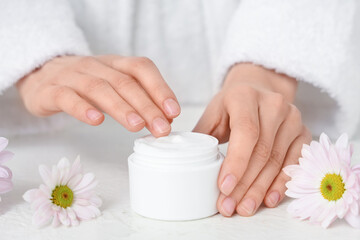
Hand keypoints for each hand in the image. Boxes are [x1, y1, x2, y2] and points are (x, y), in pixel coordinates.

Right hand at [16, 55, 180, 136]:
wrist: (41, 75)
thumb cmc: (85, 85)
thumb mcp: (113, 86)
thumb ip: (137, 100)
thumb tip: (166, 119)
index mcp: (114, 64)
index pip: (141, 68)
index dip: (160, 88)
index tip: (174, 112)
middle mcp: (95, 66)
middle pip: (124, 83)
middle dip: (147, 106)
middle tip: (161, 128)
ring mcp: (72, 76)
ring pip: (99, 88)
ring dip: (121, 108)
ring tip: (137, 126)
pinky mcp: (51, 91)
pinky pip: (67, 97)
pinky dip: (83, 108)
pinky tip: (96, 121)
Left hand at [194, 63, 311, 216]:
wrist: (259, 89)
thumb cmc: (232, 105)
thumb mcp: (213, 113)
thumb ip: (201, 136)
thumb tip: (185, 163)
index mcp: (245, 96)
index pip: (245, 132)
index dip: (236, 162)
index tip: (223, 188)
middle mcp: (273, 104)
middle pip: (262, 151)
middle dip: (244, 184)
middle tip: (229, 206)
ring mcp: (292, 118)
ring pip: (277, 161)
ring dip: (260, 189)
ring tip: (244, 208)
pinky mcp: (303, 132)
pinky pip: (294, 163)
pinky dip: (281, 184)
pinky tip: (268, 199)